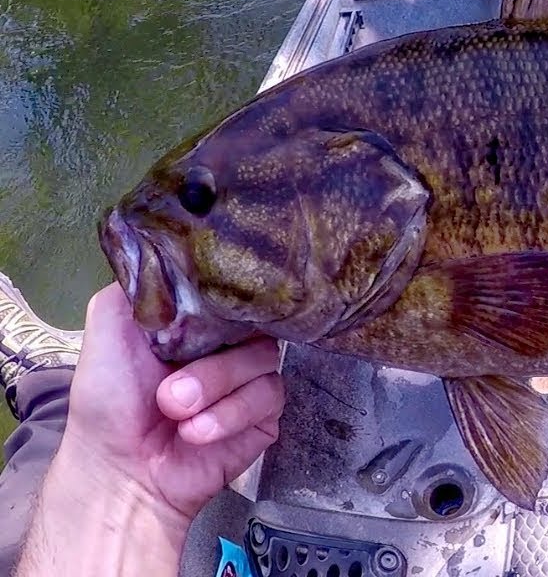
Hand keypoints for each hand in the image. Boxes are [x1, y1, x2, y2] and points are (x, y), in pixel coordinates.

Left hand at [61, 282, 284, 519]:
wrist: (122, 471)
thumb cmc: (110, 401)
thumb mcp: (108, 327)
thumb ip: (139, 285)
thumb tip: (173, 248)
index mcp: (199, 320)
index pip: (234, 291)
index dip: (228, 299)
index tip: (211, 314)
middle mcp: (229, 344)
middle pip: (256, 325)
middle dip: (212, 365)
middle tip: (170, 394)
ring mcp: (250, 378)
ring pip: (264, 362)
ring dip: (214, 392)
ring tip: (178, 415)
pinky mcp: (266, 414)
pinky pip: (268, 397)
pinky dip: (228, 417)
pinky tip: (198, 433)